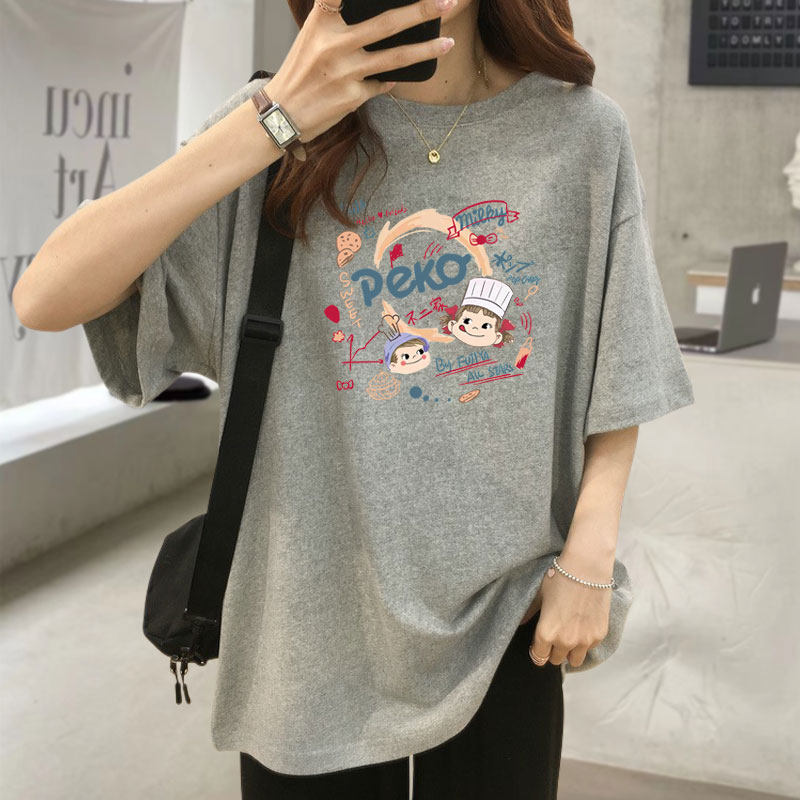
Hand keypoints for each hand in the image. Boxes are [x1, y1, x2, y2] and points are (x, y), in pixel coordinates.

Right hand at [265, 0, 456, 143]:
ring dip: (426, 50)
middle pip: (387, 23)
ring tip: (448, 43)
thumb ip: (339, 21)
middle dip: (421, 11)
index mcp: (322, 22)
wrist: (283, 114)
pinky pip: (382, 83)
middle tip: (448, 2)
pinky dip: (390, 78)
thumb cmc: (300, 71)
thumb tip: (383, 19)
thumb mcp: (312, 36)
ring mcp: (347, 72)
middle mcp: (335, 44)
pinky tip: (395, 75)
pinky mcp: (353, 97)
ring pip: (396, 58)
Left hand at [527, 556, 612, 668]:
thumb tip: (520, 623)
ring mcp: (584, 640)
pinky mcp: (599, 634)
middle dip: (553, 651)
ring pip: (574, 660)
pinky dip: (585, 642)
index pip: (539, 657)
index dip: (537, 650)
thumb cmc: (559, 578)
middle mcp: (565, 642)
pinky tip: (582, 625)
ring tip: (569, 635)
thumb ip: (530, 612)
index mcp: (546, 633)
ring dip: (570, 652)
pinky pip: (590, 648)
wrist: (587, 569)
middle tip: (554, 636)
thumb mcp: (539, 594)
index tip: (538, 645)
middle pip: (556, 660)